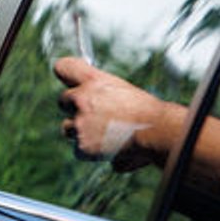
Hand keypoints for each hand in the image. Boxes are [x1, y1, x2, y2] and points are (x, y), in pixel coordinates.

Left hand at [53, 57, 173, 169]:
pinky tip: (108, 150)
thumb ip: (100, 92)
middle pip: (63, 101)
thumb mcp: (122, 90)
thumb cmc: (146, 112)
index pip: (63, 67)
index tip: (70, 80)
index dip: (64, 73)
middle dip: (75, 109)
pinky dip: (91, 153)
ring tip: (105, 135)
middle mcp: (82, 98)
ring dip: (81, 131)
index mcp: (93, 80)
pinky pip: (78, 150)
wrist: (157, 132)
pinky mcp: (82, 145)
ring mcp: (80, 123)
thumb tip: (90, 101)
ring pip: (68, 128)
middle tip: (95, 116)